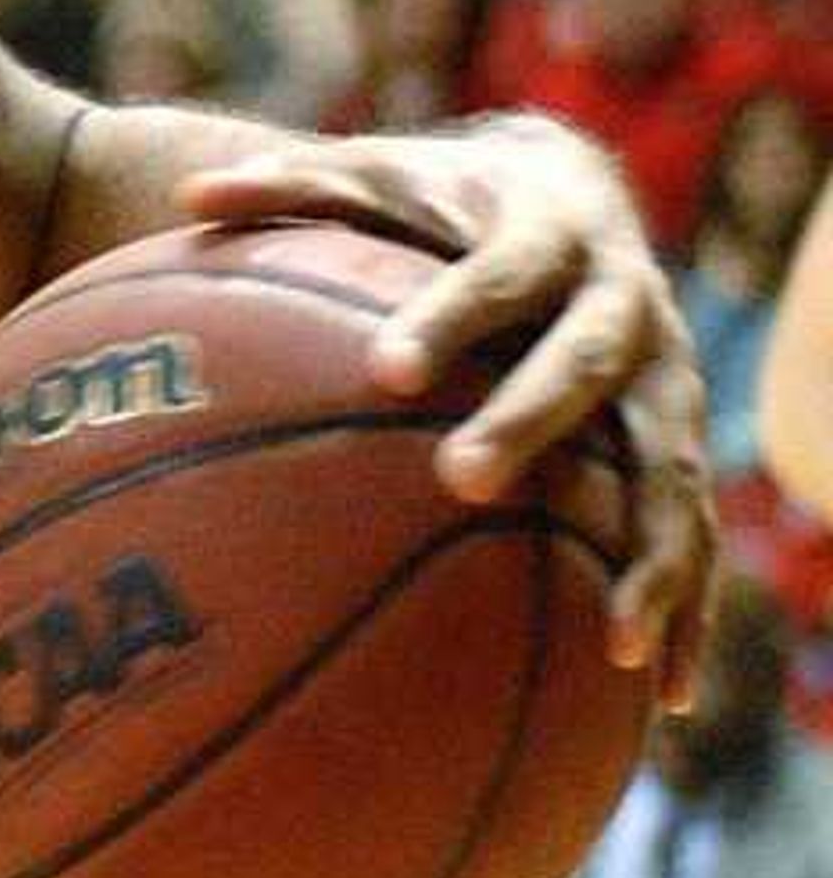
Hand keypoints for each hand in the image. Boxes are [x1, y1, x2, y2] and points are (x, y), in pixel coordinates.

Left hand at [178, 112, 713, 698]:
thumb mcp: (374, 180)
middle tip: (461, 479)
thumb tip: (188, 197)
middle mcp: (625, 306)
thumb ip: (290, 190)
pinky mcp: (674, 446)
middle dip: (533, 419)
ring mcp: (665, 380)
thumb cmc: (444, 201)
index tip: (390, 367)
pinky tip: (657, 697)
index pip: (501, 274)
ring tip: (614, 636)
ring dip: (649, 550)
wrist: (574, 193)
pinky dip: (683, 608)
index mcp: (550, 235)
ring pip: (670, 467)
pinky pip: (690, 532)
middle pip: (589, 365)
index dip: (453, 316)